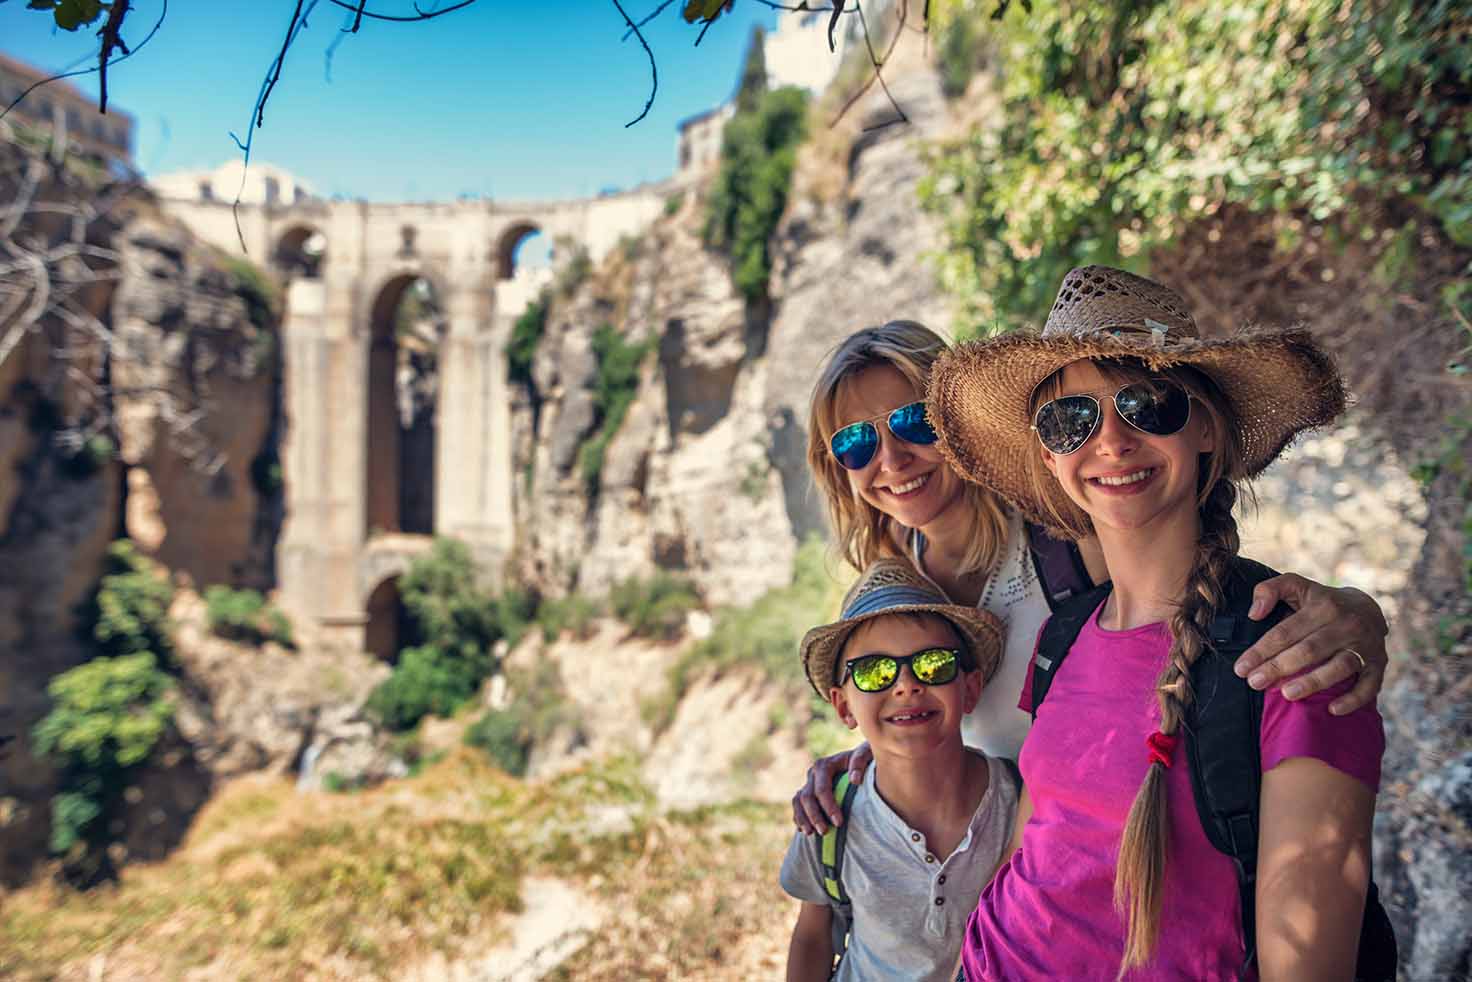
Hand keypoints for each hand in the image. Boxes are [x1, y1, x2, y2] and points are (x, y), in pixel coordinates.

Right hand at [791, 742, 871, 834]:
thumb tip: (854, 780)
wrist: (860, 760)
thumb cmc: (865, 758)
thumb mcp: (866, 754)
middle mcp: (813, 774)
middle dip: (814, 816)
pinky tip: (805, 830)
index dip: (829, 807)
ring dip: (803, 819)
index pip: (822, 788)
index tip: (839, 822)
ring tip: (810, 834)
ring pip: (798, 802)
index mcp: (824, 765)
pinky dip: (799, 818)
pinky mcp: (807, 793)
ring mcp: (808, 784)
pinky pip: (797, 806)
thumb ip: (860, 761)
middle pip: (807, 797)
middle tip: (825, 832)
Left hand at [1235, 575, 1388, 715]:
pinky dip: (1353, 699)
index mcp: (1323, 607)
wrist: (1368, 607)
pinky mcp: (1380, 663)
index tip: (1241, 668)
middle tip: (1255, 683)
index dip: (1261, 651)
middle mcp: (1346, 625)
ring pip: (1339, 667)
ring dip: (1313, 682)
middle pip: (1309, 650)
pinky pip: (1370, 685)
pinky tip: (1332, 709)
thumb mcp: (1296, 585)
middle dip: (1279, 668)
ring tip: (1287, 695)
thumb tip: (1254, 614)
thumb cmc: (1321, 601)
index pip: (1286, 632)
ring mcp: (1365, 645)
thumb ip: (1269, 590)